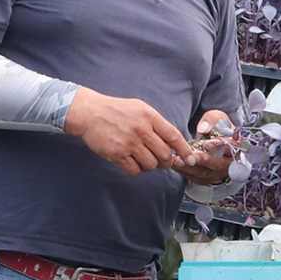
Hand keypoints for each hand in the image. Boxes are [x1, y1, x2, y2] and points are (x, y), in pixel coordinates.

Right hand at [64, 87, 194, 176]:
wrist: (90, 113)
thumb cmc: (117, 111)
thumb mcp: (141, 108)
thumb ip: (157, 124)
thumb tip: (175, 142)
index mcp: (149, 117)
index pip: (174, 136)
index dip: (184, 150)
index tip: (190, 158)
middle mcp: (141, 130)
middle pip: (164, 154)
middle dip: (167, 162)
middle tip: (164, 162)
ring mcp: (129, 143)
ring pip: (151, 165)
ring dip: (150, 166)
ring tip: (143, 159)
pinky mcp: (117, 154)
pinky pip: (135, 171)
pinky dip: (136, 170)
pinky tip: (132, 162)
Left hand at [175, 109, 237, 185]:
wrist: (210, 138)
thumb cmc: (216, 127)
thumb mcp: (216, 117)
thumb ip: (213, 120)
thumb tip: (204, 129)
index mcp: (235, 146)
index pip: (230, 149)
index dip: (219, 147)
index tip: (207, 144)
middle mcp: (229, 162)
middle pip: (218, 165)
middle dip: (204, 160)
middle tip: (192, 155)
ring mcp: (218, 172)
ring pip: (205, 173)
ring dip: (191, 167)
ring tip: (178, 160)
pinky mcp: (206, 177)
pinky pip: (195, 177)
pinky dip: (184, 171)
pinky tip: (175, 164)